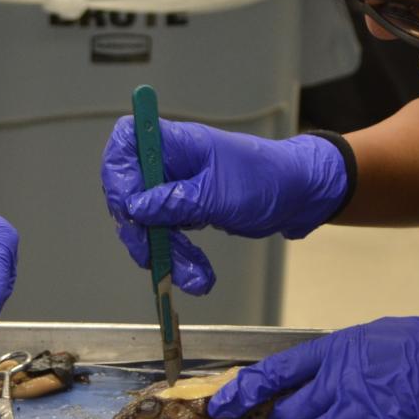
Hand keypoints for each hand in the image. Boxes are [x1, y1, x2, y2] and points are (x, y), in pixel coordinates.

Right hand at [100, 118, 348, 296]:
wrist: (301, 196)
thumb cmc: (268, 180)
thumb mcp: (219, 195)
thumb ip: (174, 201)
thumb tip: (136, 208)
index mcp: (177, 143)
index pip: (128, 140)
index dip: (117, 172)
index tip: (127, 207)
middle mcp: (172, 161)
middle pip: (130, 190)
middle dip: (142, 231)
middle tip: (155, 259)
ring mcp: (178, 186)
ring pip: (148, 221)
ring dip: (164, 254)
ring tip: (192, 278)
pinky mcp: (187, 208)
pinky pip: (168, 234)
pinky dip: (178, 258)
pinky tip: (198, 276)